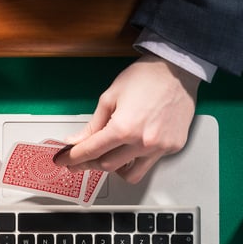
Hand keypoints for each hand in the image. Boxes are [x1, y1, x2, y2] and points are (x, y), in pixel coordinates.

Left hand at [54, 53, 199, 183]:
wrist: (178, 69)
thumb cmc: (146, 77)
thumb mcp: (110, 97)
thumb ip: (93, 124)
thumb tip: (77, 141)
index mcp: (123, 127)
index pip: (91, 151)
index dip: (73, 158)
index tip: (64, 161)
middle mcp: (142, 142)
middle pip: (107, 166)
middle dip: (89, 164)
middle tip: (81, 160)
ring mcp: (159, 148)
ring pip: (129, 174)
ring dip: (115, 168)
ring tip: (110, 156)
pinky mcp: (172, 148)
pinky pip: (149, 164)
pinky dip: (136, 160)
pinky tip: (132, 148)